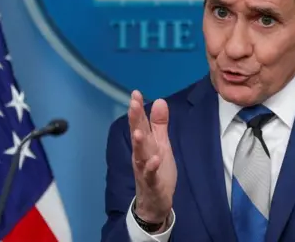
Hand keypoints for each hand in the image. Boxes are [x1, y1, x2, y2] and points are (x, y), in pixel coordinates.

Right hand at [128, 91, 176, 223]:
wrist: (154, 201)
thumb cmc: (157, 170)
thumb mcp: (161, 144)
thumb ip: (159, 124)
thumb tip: (159, 101)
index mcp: (144, 144)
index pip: (140, 123)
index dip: (138, 109)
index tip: (135, 93)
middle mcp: (141, 154)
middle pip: (138, 134)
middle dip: (135, 119)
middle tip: (133, 104)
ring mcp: (144, 169)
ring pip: (141, 154)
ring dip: (139, 143)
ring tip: (139, 132)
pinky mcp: (152, 182)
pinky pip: (151, 174)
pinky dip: (152, 167)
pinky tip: (155, 159)